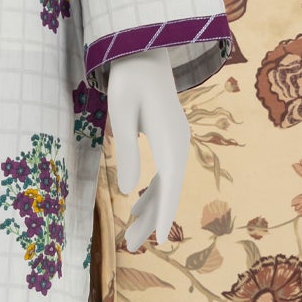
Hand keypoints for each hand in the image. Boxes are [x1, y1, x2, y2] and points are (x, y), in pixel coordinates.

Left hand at [104, 48, 191, 251]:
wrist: (144, 55)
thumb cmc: (130, 81)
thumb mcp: (121, 114)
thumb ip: (126, 151)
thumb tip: (127, 191)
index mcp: (171, 141)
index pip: (170, 185)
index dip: (163, 214)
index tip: (159, 240)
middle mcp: (180, 145)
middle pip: (169, 191)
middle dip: (152, 220)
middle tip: (134, 247)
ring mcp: (177, 144)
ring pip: (167, 186)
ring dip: (150, 210)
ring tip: (132, 237)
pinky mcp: (169, 141)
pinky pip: (164, 175)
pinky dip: (151, 193)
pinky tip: (136, 207)